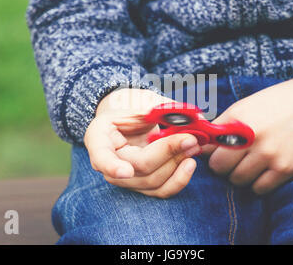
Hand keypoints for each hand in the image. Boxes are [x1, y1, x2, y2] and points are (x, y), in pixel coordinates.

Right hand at [84, 88, 200, 198]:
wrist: (128, 122)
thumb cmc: (131, 110)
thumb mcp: (139, 102)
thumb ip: (160, 109)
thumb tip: (187, 115)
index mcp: (98, 137)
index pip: (101, 156)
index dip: (112, 166)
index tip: (127, 171)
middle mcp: (106, 163)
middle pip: (139, 167)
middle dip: (168, 153)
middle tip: (190, 138)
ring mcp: (123, 179)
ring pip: (153, 181)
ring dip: (177, 165)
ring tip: (194, 146)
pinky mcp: (141, 186)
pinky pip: (161, 191)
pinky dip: (179, 178)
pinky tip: (190, 162)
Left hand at [203, 70, 292, 194]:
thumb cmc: (280, 102)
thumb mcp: (247, 105)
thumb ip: (223, 125)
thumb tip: (202, 147)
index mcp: (238, 117)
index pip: (208, 147)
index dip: (210, 151)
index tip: (216, 150)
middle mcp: (251, 136)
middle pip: (219, 167)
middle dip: (223, 165)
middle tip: (233, 158)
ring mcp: (269, 154)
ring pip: (237, 180)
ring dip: (240, 175)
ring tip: (251, 162)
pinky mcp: (286, 168)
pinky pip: (259, 189)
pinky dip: (258, 183)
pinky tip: (265, 170)